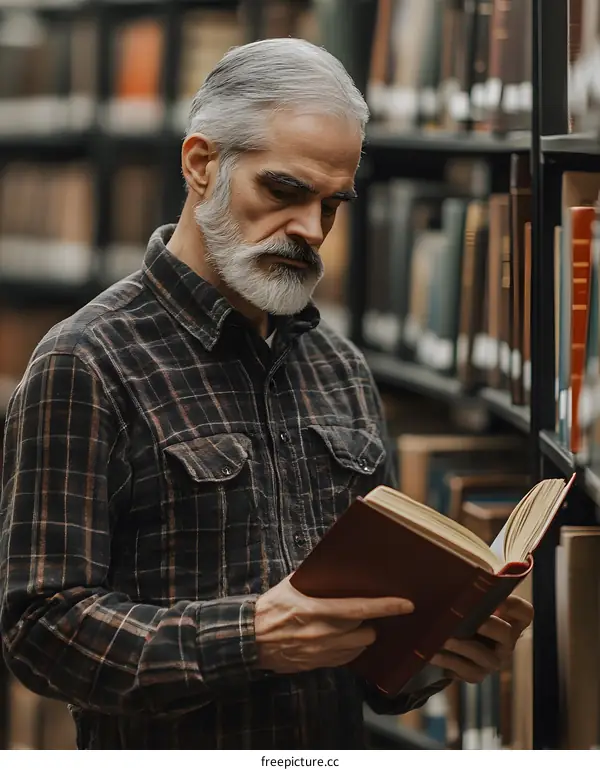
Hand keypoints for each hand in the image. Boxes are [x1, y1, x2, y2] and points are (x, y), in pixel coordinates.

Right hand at [255, 575, 413, 673]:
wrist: (250, 638)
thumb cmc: (271, 607)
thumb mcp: (292, 584)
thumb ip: (315, 578)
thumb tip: (336, 564)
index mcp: (316, 610)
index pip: (360, 608)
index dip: (386, 606)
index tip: (406, 604)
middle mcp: (322, 634)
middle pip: (366, 633)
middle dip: (373, 624)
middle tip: (370, 613)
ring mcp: (321, 652)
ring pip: (359, 648)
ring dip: (362, 637)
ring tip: (356, 626)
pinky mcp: (317, 665)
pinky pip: (346, 659)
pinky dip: (350, 649)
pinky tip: (344, 639)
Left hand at [431, 594, 532, 683]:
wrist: (445, 640)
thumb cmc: (460, 610)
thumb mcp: (468, 598)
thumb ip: (471, 588)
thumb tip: (458, 568)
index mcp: (511, 619)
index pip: (524, 612)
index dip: (513, 606)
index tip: (497, 601)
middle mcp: (506, 642)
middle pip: (506, 634)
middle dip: (488, 626)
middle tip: (470, 620)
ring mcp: (493, 660)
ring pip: (485, 656)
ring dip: (463, 646)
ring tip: (444, 638)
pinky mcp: (476, 674)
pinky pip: (466, 671)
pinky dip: (448, 662)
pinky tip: (433, 653)